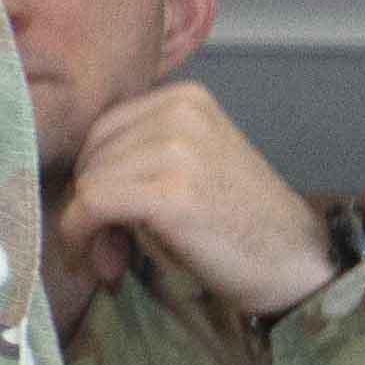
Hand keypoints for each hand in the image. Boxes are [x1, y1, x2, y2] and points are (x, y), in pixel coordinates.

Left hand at [60, 80, 335, 316]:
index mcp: (184, 99)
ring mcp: (177, 148)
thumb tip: (68, 182)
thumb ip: (137, 158)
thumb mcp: (188, 168)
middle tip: (108, 249)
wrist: (295, 265)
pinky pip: (93, 205)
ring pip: (88, 182)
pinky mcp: (171, 190)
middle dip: (88, 205)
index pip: (101, 130)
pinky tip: (104, 264)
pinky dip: (83, 236)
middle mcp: (180, 112)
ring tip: (113, 260)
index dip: (92, 178)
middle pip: (90, 155)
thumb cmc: (237, 224)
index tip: (100, 219)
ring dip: (87, 229)